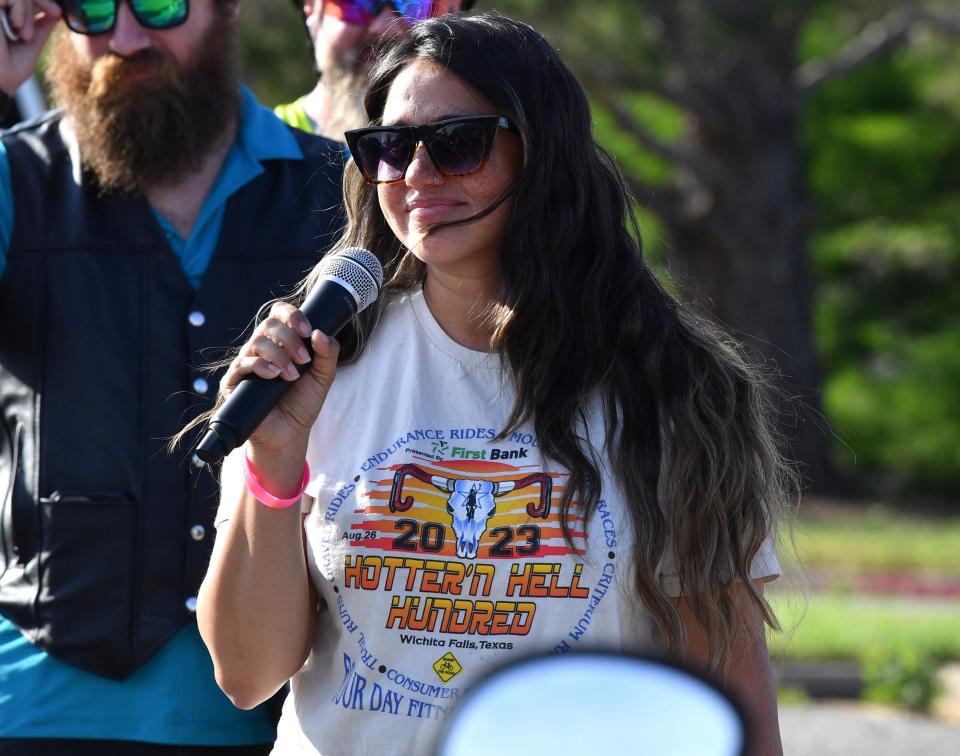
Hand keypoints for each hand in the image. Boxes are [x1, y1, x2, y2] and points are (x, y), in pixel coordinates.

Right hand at [0, 0, 60, 95]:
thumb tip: (56, 12)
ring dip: (26, 9)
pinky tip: (17, 24)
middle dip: (40, 1)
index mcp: (5, 17)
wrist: (0, 83)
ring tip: (24, 34)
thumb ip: (41, 27)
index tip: (57, 13)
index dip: (43, 0)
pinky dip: (19, 5)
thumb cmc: (11, 70)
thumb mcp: (32, 44)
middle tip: (50, 17)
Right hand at [219, 301, 339, 454]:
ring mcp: (246, 363)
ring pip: (256, 342)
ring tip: (292, 376)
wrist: (289, 433)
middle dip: (290, 339)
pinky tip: (274, 376)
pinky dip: (261, 366)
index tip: (308, 330)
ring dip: (279, 355)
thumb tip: (320, 333)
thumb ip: (328, 353)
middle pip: (269, 324)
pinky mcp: (234, 381)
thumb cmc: (303, 402)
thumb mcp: (324, 377)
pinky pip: (242, 363)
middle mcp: (261, 348)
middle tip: (304, 360)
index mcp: (281, 341)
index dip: (292, 315)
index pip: (280, 313)